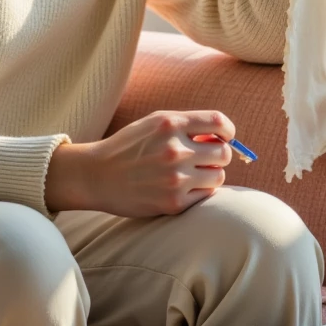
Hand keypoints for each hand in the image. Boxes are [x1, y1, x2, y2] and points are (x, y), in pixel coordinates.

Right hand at [45, 109, 234, 217]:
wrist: (96, 176)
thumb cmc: (128, 148)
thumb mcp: (153, 125)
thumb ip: (185, 126)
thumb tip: (222, 138)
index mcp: (170, 124)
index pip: (218, 122)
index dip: (228, 130)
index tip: (226, 137)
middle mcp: (175, 149)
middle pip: (223, 153)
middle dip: (218, 155)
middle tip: (204, 160)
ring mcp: (175, 178)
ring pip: (218, 176)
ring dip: (210, 175)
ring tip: (191, 175)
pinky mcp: (173, 202)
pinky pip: (205, 196)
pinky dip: (199, 192)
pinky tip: (182, 189)